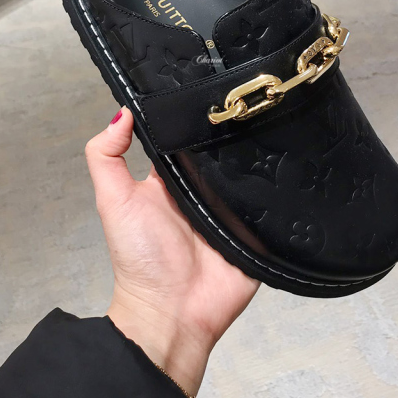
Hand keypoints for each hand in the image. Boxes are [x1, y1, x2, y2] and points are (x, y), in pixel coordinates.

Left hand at [85, 108, 259, 396]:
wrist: (174, 314)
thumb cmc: (140, 260)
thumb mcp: (113, 202)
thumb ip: (106, 157)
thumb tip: (123, 112)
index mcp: (171, 179)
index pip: (185, 135)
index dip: (192, 113)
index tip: (206, 83)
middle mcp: (202, 189)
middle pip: (222, 148)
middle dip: (233, 127)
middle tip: (248, 100)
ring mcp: (232, 207)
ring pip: (252, 169)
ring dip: (260, 153)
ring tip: (272, 122)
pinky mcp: (258, 227)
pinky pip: (275, 201)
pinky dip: (280, 186)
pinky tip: (291, 163)